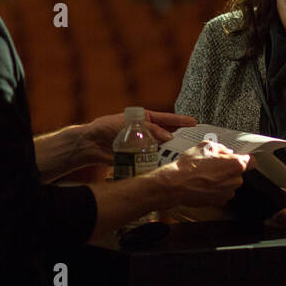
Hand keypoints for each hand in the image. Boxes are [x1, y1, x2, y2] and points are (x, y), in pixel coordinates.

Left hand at [82, 109, 197, 163]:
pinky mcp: (138, 158)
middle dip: (180, 139)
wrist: (90, 144)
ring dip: (171, 153)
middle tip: (193, 143)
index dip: (181, 121)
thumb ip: (149, 130)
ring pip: (162, 149)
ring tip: (184, 156)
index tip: (195, 123)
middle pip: (167, 135)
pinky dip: (159, 163)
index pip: (167, 119)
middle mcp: (147, 132)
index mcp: (145, 119)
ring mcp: (143, 145)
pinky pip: (152, 160)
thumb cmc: (106, 128)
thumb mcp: (129, 125)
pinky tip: (168, 166)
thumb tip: (169, 137)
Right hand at [156, 141, 249, 206]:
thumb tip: (225, 151)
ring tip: (206, 174)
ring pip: (229, 183)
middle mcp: (235, 180)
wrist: (175, 185)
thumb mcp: (205, 146)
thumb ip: (221, 147)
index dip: (243, 158)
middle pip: (239, 172)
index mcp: (236, 164)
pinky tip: (204, 183)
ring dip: (222, 179)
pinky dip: (215, 189)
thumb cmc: (188, 167)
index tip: (237, 157)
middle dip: (228, 168)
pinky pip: (222, 193)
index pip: (252, 161)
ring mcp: (228, 192)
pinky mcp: (219, 202)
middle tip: (214, 164)